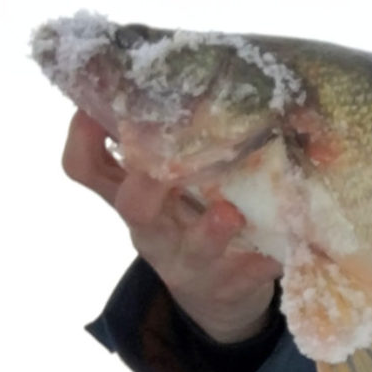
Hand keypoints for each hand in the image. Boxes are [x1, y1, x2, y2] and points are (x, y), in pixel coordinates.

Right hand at [62, 111, 280, 342]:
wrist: (220, 296)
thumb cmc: (190, 221)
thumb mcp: (168, 188)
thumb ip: (165, 147)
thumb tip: (170, 74)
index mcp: (133, 198)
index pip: (86, 169)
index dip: (82, 139)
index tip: (95, 107)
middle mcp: (154, 232)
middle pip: (133, 209)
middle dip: (148, 183)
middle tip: (166, 161)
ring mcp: (192, 264)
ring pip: (195, 249)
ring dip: (211, 230)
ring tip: (230, 213)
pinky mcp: (232, 286)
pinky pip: (250, 274)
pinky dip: (267, 259)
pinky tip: (288, 240)